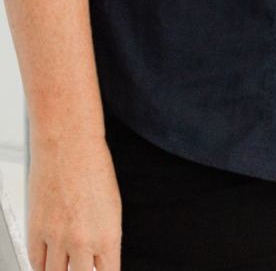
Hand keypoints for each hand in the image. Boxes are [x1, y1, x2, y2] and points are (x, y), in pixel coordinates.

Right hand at [27, 135, 120, 270]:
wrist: (69, 145)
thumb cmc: (94, 168)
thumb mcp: (112, 207)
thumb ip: (104, 239)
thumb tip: (98, 260)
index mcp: (108, 236)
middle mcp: (82, 242)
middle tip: (80, 266)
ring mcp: (57, 238)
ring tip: (64, 264)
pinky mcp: (36, 231)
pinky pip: (35, 262)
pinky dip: (41, 265)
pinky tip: (47, 261)